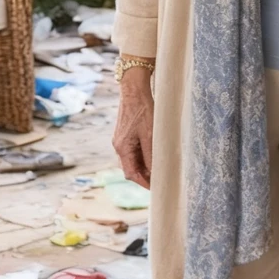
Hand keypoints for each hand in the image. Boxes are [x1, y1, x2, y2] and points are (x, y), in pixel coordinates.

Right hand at [112, 70, 153, 188]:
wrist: (134, 90)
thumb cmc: (143, 110)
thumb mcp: (150, 134)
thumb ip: (151, 155)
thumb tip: (155, 172)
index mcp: (122, 148)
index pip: (131, 174)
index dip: (144, 183)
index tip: (156, 189)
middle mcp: (118, 146)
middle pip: (130, 168)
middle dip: (144, 176)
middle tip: (160, 181)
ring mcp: (121, 140)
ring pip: (132, 160)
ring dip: (144, 166)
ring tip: (159, 170)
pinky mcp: (125, 134)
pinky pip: (133, 151)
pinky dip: (143, 157)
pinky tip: (154, 156)